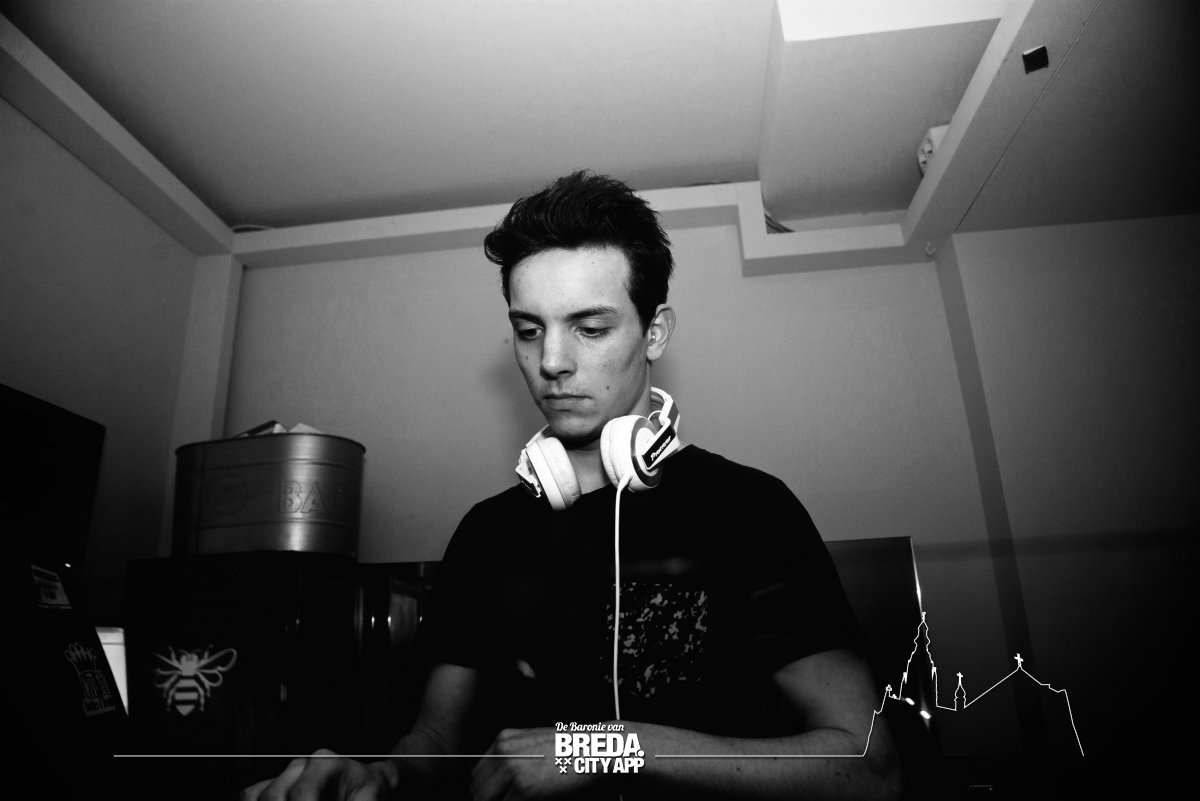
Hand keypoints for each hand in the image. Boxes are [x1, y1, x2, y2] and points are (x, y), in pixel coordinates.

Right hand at [240, 749, 395, 800]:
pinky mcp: (275, 784)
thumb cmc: (367, 788)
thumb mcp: (370, 797)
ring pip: (260, 796)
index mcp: (325, 762)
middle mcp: (301, 765)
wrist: (364, 781)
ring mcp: (286, 773)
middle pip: (274, 795)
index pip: (302, 792)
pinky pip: (251, 795)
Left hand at [468, 728, 596, 800]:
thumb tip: (500, 784)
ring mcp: (512, 770)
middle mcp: (504, 752)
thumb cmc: (574, 750)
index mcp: (504, 740)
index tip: (495, 797)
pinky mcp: (524, 790)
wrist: (596, 750)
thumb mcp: (536, 746)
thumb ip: (513, 760)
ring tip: (521, 800)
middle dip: (489, 800)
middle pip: (477, 789)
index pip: (477, 773)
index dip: (486, 790)